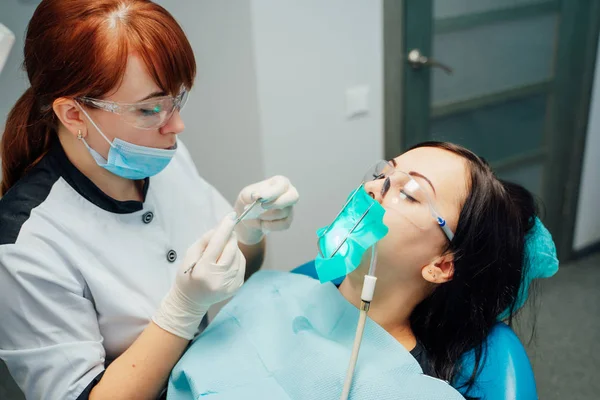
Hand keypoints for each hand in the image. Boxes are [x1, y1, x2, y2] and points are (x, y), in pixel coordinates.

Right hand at [153, 213, 245, 338]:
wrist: (191, 301)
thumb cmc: (187, 276)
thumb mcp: (190, 255)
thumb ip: (205, 240)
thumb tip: (222, 228)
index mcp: (204, 271)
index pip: (217, 245)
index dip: (225, 228)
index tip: (232, 215)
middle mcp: (219, 279)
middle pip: (231, 249)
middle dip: (230, 236)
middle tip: (227, 230)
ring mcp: (229, 285)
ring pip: (238, 256)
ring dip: (233, 247)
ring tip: (222, 249)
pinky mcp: (236, 287)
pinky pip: (241, 264)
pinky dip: (236, 257)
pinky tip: (227, 258)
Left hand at [234, 176, 299, 244]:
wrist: (249, 215)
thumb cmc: (249, 200)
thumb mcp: (246, 194)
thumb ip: (251, 194)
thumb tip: (257, 196)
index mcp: (280, 182)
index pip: (282, 185)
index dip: (272, 193)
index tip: (259, 198)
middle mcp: (289, 193)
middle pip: (293, 197)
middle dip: (276, 203)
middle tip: (262, 207)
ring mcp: (290, 207)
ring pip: (283, 213)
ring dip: (267, 215)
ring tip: (256, 215)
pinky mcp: (288, 220)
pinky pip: (283, 224)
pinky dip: (270, 225)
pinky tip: (262, 223)